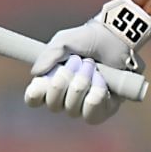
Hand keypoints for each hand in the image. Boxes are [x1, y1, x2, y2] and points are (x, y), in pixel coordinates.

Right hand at [24, 0, 150, 124]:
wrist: (116, 39)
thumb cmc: (88, 40)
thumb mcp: (63, 41)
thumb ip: (48, 56)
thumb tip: (36, 73)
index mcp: (50, 83)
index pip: (34, 100)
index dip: (36, 93)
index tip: (42, 80)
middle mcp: (65, 99)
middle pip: (53, 104)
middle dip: (65, 79)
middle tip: (77, 61)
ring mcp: (83, 107)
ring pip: (72, 109)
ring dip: (82, 82)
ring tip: (92, 66)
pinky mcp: (103, 111)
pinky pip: (91, 112)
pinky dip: (96, 92)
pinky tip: (102, 80)